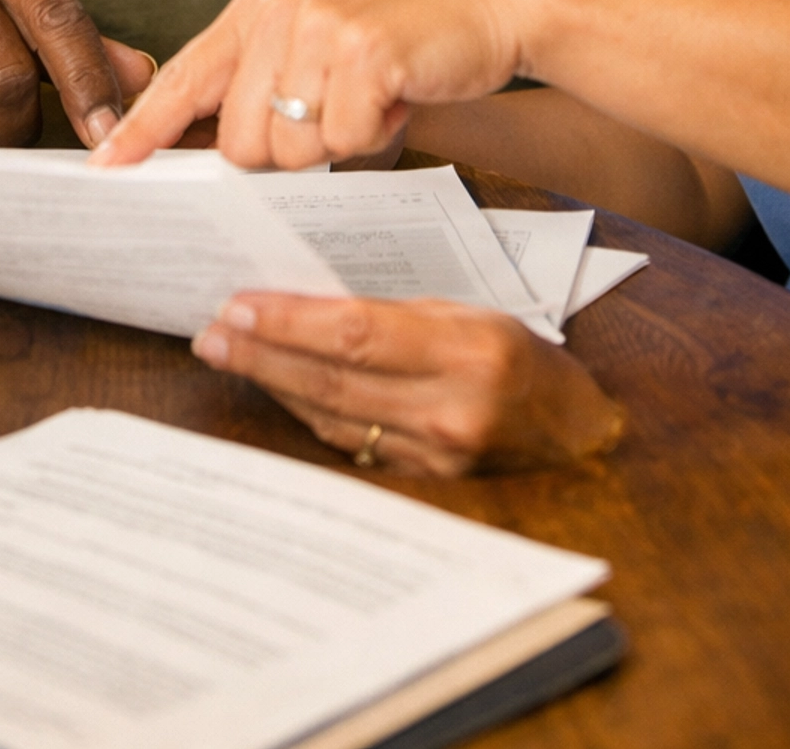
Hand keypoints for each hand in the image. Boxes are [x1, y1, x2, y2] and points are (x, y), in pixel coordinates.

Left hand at [97, 0, 548, 168]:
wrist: (488, 0)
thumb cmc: (401, 36)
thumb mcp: (317, 43)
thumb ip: (263, 82)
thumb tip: (217, 154)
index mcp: (256, 9)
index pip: (183, 77)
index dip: (144, 128)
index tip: (106, 167)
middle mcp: (277, 13)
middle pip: (240, 145)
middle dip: (289, 153)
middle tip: (337, 112)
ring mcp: (319, 31)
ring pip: (289, 152)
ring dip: (336, 144)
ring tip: (370, 97)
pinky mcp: (364, 54)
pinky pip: (344, 142)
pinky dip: (376, 135)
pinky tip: (396, 96)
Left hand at [191, 292, 624, 477]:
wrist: (578, 436)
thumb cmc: (523, 358)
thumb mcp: (473, 313)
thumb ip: (399, 313)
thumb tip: (314, 304)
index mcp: (469, 352)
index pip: (358, 334)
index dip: (291, 322)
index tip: (241, 305)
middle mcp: (449, 410)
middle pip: (333, 381)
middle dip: (263, 355)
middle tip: (212, 332)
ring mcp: (434, 458)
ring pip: (332, 416)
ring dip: (273, 383)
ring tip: (228, 352)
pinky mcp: (421, 485)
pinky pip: (349, 443)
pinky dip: (306, 412)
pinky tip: (275, 387)